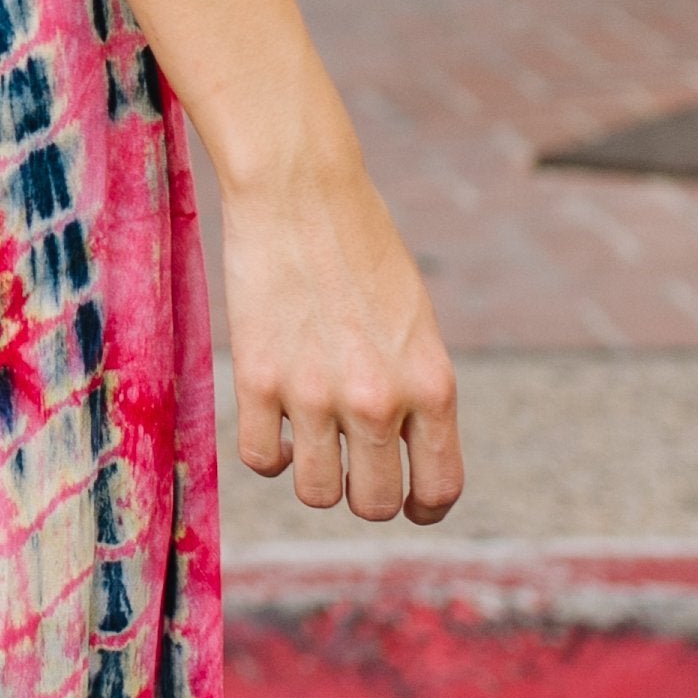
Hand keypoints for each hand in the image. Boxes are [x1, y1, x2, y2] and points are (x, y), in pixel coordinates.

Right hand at [218, 88, 461, 524]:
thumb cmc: (363, 249)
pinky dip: (270, 452)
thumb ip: (415, 392)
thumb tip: (397, 457)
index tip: (407, 500)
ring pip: (317, 493)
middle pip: (375, 504)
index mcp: (432, 384)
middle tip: (352, 466)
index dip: (423, 506)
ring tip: (311, 440)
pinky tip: (276, 422)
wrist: (300, 191)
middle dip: (365, 495)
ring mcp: (315, 393)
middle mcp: (378, 399)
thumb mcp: (414, 323)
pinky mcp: (258, 379)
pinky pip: (262, 460)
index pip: (439, 488)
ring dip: (315, 476)